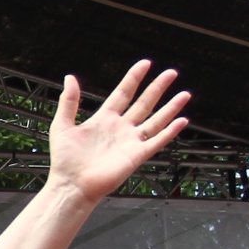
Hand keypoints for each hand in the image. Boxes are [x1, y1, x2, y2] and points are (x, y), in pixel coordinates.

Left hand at [45, 61, 192, 203]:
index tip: (145, 64)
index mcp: (104, 118)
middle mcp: (121, 128)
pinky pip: (157, 141)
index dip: (134, 78)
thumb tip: (70, 77)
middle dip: (158, 87)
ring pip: (155, 120)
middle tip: (171, 73)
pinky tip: (182, 120)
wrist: (71, 184)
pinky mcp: (137, 156)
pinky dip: (170, 131)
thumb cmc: (64, 159)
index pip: (123, 93)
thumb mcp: (63, 124)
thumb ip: (69, 101)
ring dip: (170, 108)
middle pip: (144, 103)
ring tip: (185, 94)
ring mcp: (130, 141)